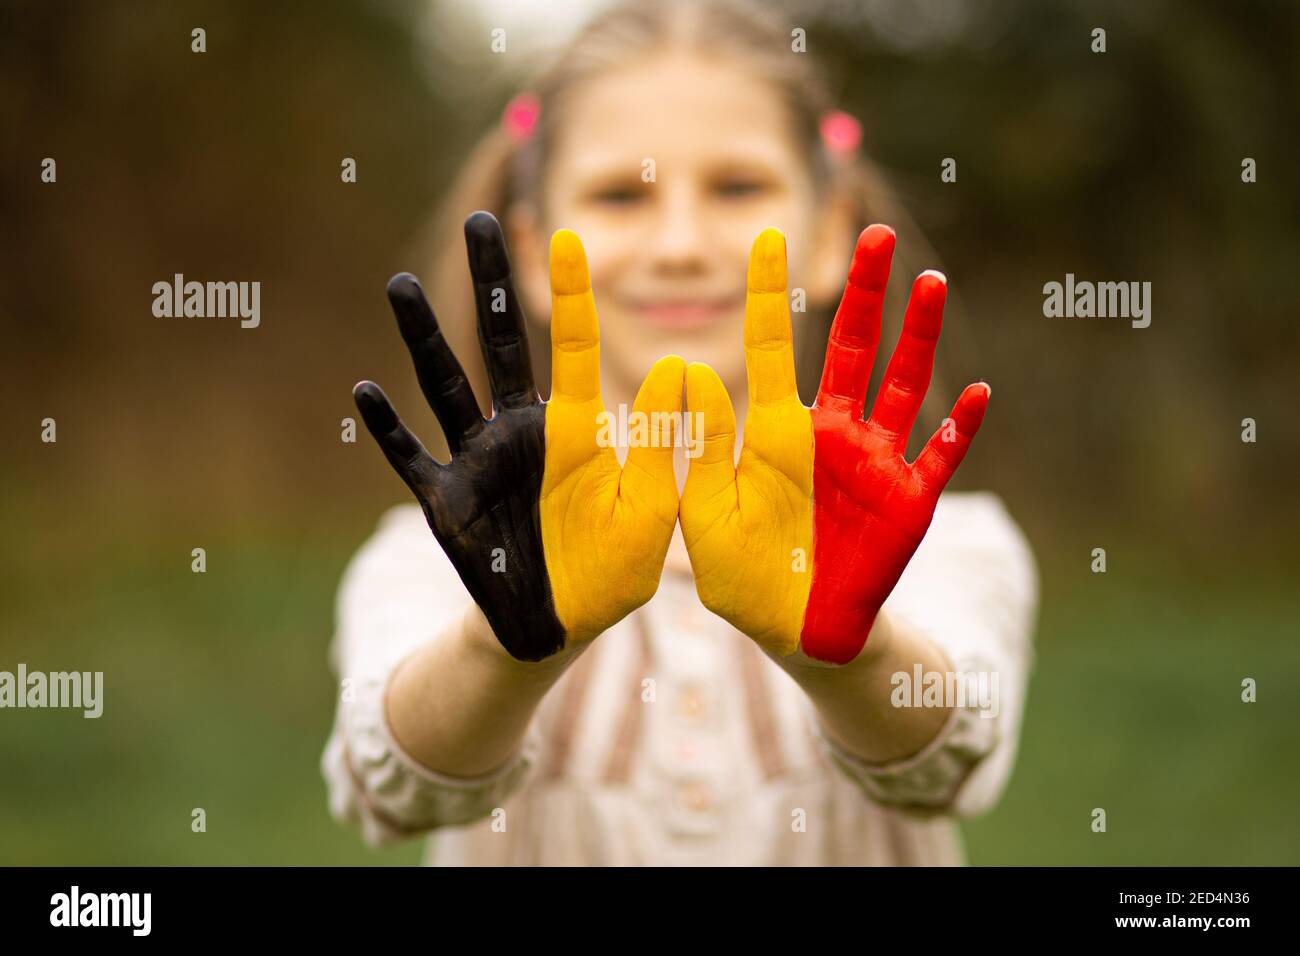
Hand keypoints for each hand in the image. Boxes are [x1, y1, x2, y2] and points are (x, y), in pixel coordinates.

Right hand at [354, 211, 683, 661]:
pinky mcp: (449, 502)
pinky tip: (364, 392)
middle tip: (480, 221)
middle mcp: (524, 432)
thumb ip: (660, 446)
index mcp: (577, 431)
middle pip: (503, 344)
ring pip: (446, 386)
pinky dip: (389, 431)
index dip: (572, 295)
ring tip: (398, 283)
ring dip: (423, 338)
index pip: (575, 349)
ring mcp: (480, 462)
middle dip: (491, 284)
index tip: (566, 236)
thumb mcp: (651, 510)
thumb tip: (677, 366)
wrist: (562, 628)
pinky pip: (411, 459)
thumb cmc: (613, 570)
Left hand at [680, 225, 988, 664]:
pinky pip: (941, 457)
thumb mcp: (705, 513)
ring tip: (931, 282)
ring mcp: (875, 464)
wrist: (795, 632)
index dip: (772, 294)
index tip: (768, 238)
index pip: (773, 348)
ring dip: (919, 336)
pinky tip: (978, 393)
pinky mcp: (908, 501)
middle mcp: (831, 434)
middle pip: (852, 346)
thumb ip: (700, 449)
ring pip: (903, 385)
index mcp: (777, 433)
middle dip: (864, 291)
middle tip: (873, 233)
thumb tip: (690, 372)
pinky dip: (959, 428)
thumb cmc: (742, 575)